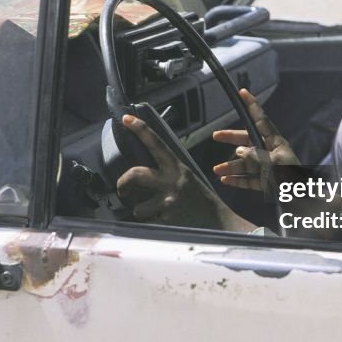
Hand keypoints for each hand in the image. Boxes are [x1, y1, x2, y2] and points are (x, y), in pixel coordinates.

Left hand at [117, 114, 255, 232]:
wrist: (218, 221)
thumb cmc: (197, 198)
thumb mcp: (185, 176)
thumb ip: (166, 170)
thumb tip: (139, 170)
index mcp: (176, 167)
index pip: (156, 144)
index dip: (140, 129)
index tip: (126, 118)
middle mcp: (172, 181)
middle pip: (135, 174)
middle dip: (123, 183)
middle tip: (123, 190)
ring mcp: (169, 201)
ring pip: (137, 207)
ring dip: (141, 211)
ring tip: (152, 212)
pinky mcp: (167, 219)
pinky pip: (146, 222)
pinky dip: (150, 223)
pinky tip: (163, 222)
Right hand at [212, 89, 299, 191]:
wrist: (308, 204)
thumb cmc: (294, 182)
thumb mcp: (273, 166)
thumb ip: (255, 157)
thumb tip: (239, 150)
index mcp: (276, 143)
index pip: (261, 121)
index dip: (252, 106)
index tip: (242, 93)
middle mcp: (271, 153)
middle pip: (248, 142)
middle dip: (232, 139)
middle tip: (215, 136)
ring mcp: (269, 169)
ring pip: (246, 164)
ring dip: (231, 166)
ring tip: (217, 169)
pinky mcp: (267, 184)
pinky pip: (249, 179)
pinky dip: (238, 180)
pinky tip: (226, 180)